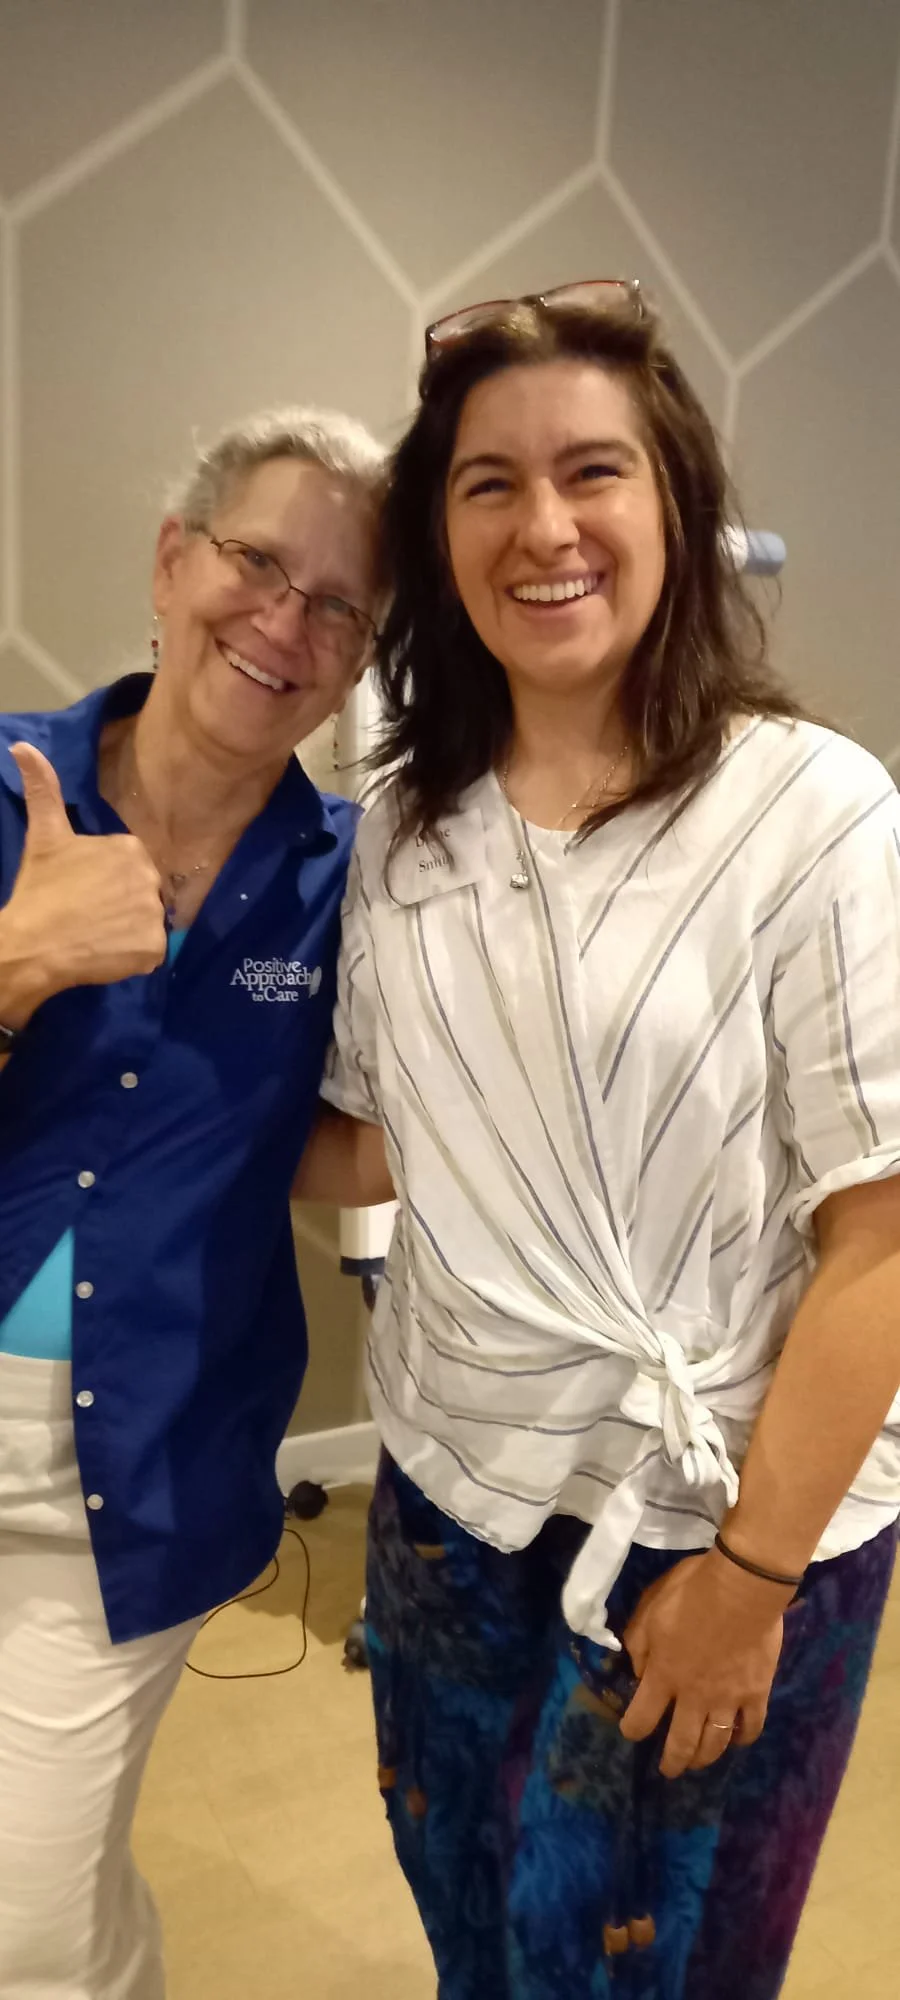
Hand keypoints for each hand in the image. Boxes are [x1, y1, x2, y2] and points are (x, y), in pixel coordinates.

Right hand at [0, 743, 166, 1023]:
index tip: (85, 894)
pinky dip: (134, 958)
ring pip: (148, 924)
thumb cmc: (40, 890)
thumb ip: (43, 789)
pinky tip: (107, 954)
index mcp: (130, 848)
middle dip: (122, 907)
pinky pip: (152, 954)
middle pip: (143, 896)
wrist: (33, 943)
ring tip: (96, 935)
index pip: (132, 869)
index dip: (108, 884)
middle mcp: (150, 877)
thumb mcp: (44, 836)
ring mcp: (154, 915)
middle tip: (90, 917)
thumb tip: (22, 745)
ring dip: (128, 933)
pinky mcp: (154, 949)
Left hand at [619, 1551, 789, 1779]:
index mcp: (663, 1675)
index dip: (633, 1729)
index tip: (631, 1731)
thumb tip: (639, 1671)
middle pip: (681, 1743)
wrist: (741, 1587)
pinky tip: (737, 1739)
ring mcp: (728, 1699)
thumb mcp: (649, 1608)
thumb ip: (638, 1643)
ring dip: (703, 1758)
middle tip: (668, 1770)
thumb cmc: (691, 1592)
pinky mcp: (757, 1693)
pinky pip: (751, 1728)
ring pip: (714, 1744)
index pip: (641, 1717)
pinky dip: (742, 1739)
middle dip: (672, 1761)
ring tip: (698, 1762)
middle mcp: (693, 1697)